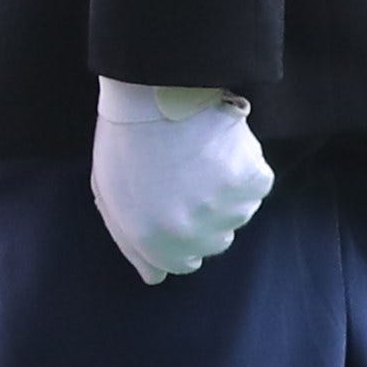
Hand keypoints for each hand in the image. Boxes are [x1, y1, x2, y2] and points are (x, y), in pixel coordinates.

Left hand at [88, 79, 271, 284]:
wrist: (153, 89)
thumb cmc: (126, 139)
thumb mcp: (110, 195)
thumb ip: (131, 242)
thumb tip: (155, 277)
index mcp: (154, 240)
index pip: (182, 264)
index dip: (178, 235)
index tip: (174, 206)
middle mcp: (192, 233)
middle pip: (214, 242)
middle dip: (202, 217)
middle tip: (186, 178)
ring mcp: (225, 208)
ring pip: (237, 214)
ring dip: (225, 192)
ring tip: (200, 157)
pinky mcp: (252, 180)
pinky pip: (257, 186)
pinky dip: (245, 168)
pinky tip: (220, 147)